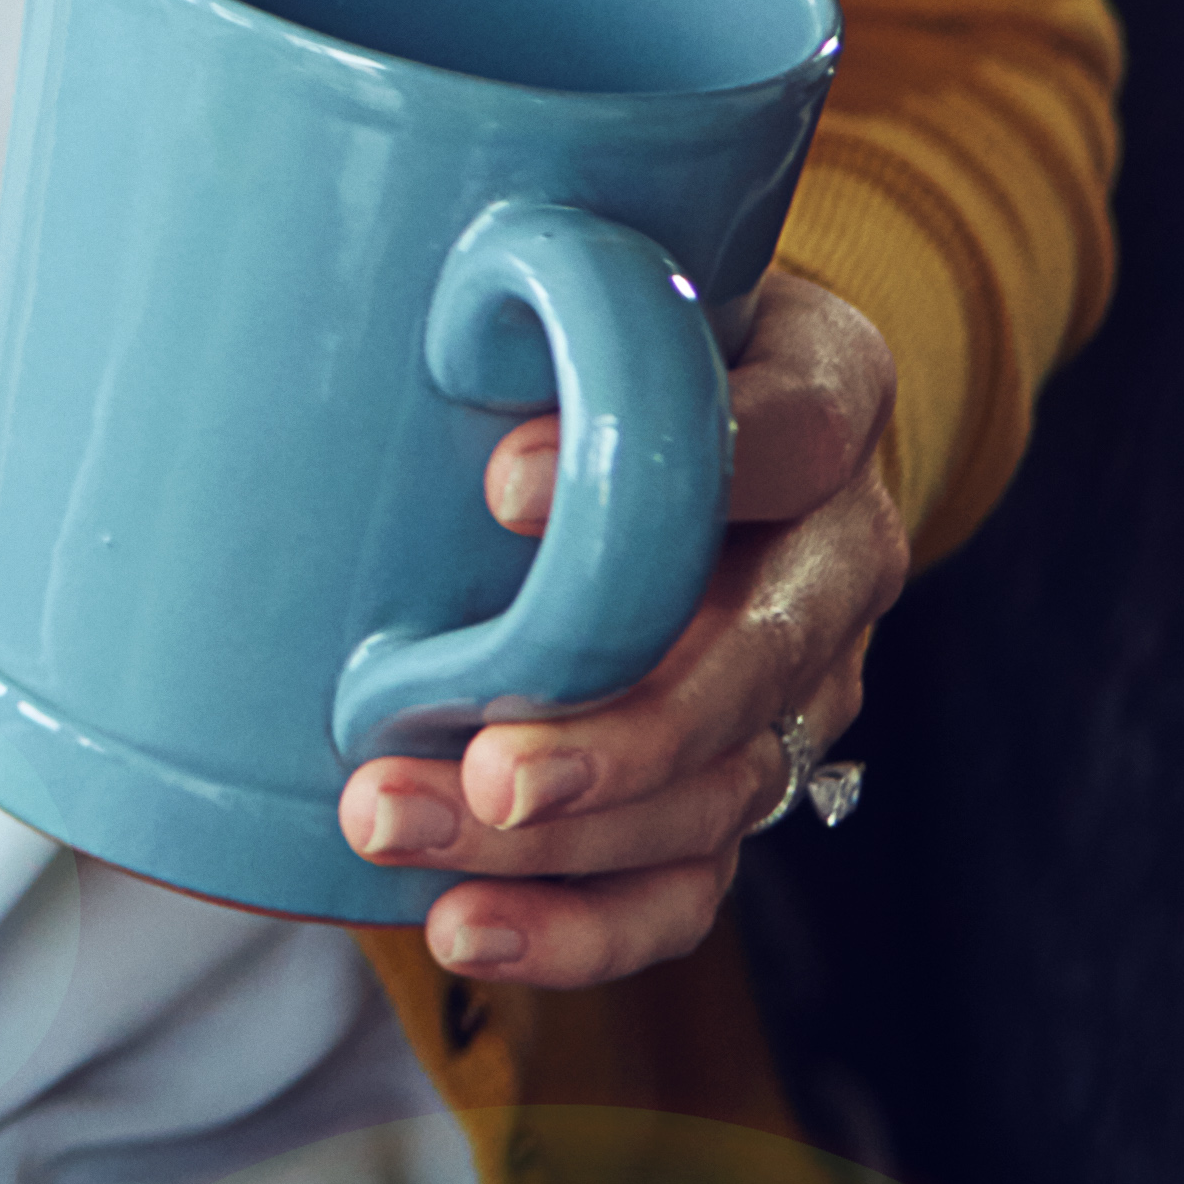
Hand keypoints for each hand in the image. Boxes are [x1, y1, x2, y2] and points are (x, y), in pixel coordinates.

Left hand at [333, 264, 900, 990]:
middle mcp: (840, 546)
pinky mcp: (742, 773)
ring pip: (721, 788)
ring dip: (562, 840)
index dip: (675, 469)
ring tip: (391, 825)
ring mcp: (804, 677)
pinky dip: (581, 927)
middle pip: (764, 660)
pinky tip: (462, 928)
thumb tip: (343, 320)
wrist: (666, 394)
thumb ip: (521, 275)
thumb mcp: (586, 255)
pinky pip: (692, 883)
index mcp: (825, 389)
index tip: (500, 492)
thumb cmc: (593, 313)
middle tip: (482, 766)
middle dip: (620, 729)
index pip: (788, 430)